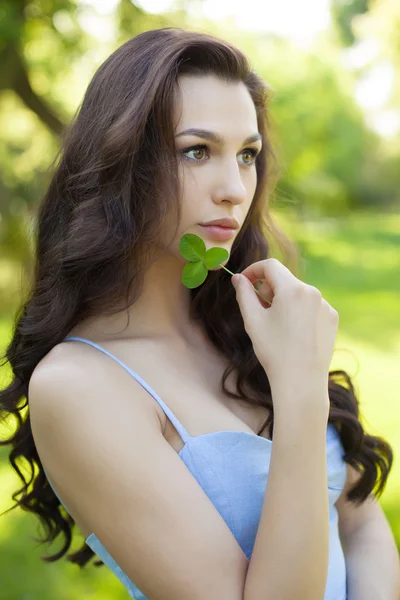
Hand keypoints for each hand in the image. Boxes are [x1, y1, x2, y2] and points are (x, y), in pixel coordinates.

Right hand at [232, 259, 337, 406]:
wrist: (301, 381)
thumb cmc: (274, 351)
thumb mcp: (252, 320)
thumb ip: (244, 293)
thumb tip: (238, 278)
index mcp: (292, 289)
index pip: (270, 266)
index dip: (254, 270)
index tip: (245, 281)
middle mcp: (313, 292)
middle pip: (285, 279)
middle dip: (268, 289)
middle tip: (259, 310)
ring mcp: (326, 305)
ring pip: (298, 293)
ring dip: (284, 300)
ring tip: (277, 325)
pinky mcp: (332, 318)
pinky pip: (311, 306)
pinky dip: (299, 312)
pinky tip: (294, 333)